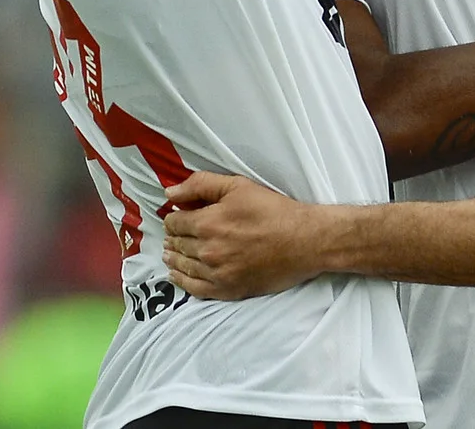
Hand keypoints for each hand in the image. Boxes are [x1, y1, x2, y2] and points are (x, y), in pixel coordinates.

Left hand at [162, 172, 316, 298]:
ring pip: (182, 266)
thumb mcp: (239, 186)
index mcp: (207, 223)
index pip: (174, 222)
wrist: (304, 241)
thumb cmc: (274, 211)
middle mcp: (207, 251)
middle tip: (174, 235)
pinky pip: (194, 289)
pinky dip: (182, 281)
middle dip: (173, 237)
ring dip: (173, 258)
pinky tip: (177, 275)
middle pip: (177, 244)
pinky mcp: (227, 290)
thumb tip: (170, 193)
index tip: (178, 216)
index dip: (174, 217)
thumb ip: (201, 185)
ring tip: (170, 253)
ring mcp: (216, 273)